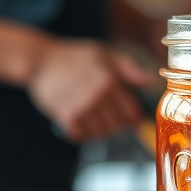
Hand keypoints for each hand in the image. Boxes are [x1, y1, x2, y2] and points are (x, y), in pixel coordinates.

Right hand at [25, 37, 150, 141]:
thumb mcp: (104, 54)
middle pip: (117, 126)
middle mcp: (98, 95)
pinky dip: (82, 133)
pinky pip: (81, 136)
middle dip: (118, 125)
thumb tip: (149, 82)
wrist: (41, 60)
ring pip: (100, 133)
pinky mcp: (66, 116)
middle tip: (111, 119)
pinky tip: (80, 122)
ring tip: (95, 119)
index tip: (132, 119)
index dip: (134, 118)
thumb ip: (128, 69)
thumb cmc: (73, 56)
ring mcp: (82, 107)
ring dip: (100, 130)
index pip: (131, 112)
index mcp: (110, 79)